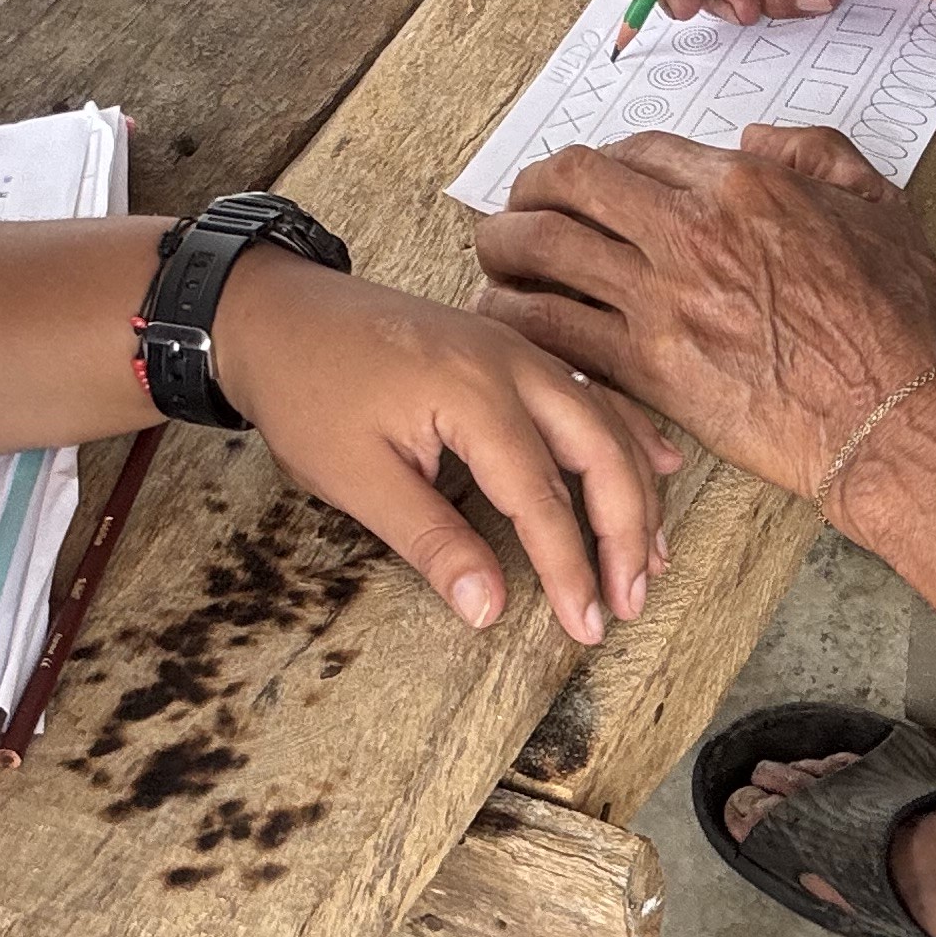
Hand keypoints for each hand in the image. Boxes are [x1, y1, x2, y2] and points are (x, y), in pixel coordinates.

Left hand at [213, 248, 680, 644]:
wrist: (275, 309)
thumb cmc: (305, 389)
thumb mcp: (354, 478)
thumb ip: (430, 542)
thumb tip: (488, 609)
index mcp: (473, 394)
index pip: (543, 499)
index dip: (571, 569)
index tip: (589, 627)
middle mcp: (511, 364)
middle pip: (600, 451)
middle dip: (627, 531)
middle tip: (632, 601)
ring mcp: (515, 350)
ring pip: (604, 419)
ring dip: (635, 488)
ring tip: (653, 556)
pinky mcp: (508, 349)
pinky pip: (588, 391)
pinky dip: (628, 432)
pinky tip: (660, 461)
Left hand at [472, 127, 935, 505]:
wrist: (898, 421)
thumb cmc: (900, 324)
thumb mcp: (883, 207)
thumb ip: (819, 155)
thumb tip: (760, 136)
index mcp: (743, 187)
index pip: (635, 151)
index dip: (600, 161)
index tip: (586, 180)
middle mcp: (692, 234)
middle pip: (570, 185)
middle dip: (531, 189)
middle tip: (518, 206)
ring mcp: (664, 303)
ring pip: (544, 252)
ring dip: (503, 247)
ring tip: (493, 257)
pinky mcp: (649, 370)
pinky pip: (554, 332)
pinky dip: (517, 319)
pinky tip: (504, 321)